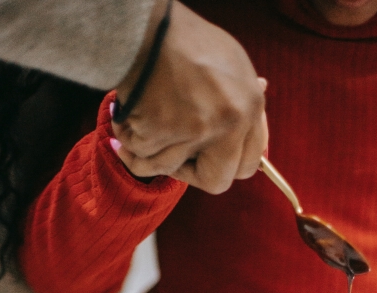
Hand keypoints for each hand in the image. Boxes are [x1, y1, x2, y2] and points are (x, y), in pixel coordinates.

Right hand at [112, 1, 267, 191]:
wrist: (146, 26)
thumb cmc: (186, 40)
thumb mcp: (231, 65)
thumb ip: (242, 103)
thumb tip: (251, 129)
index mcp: (250, 107)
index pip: (248, 164)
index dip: (227, 167)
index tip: (210, 158)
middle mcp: (228, 123)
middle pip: (217, 182)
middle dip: (194, 175)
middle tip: (180, 162)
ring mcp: (194, 131)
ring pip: (171, 169)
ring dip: (152, 158)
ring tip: (139, 137)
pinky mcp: (161, 132)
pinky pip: (143, 155)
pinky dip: (130, 146)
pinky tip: (124, 128)